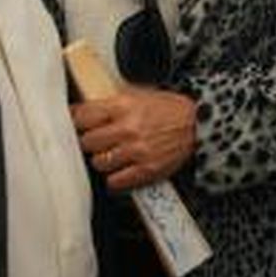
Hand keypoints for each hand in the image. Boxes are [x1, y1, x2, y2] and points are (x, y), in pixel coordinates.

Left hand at [71, 86, 196, 191]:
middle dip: (90, 141)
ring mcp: (137, 151)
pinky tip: (120, 170)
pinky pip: (115, 181)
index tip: (76, 125)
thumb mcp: (140, 94)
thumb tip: (84, 106)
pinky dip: (114, 178)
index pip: (82, 116)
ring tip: (111, 155)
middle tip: (96, 141)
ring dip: (102, 160)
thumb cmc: (170, 110)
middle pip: (87, 142)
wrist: (199, 125)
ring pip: (99, 163)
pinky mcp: (146, 170)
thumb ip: (113, 101)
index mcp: (124, 106)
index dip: (76, 121)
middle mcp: (128, 128)